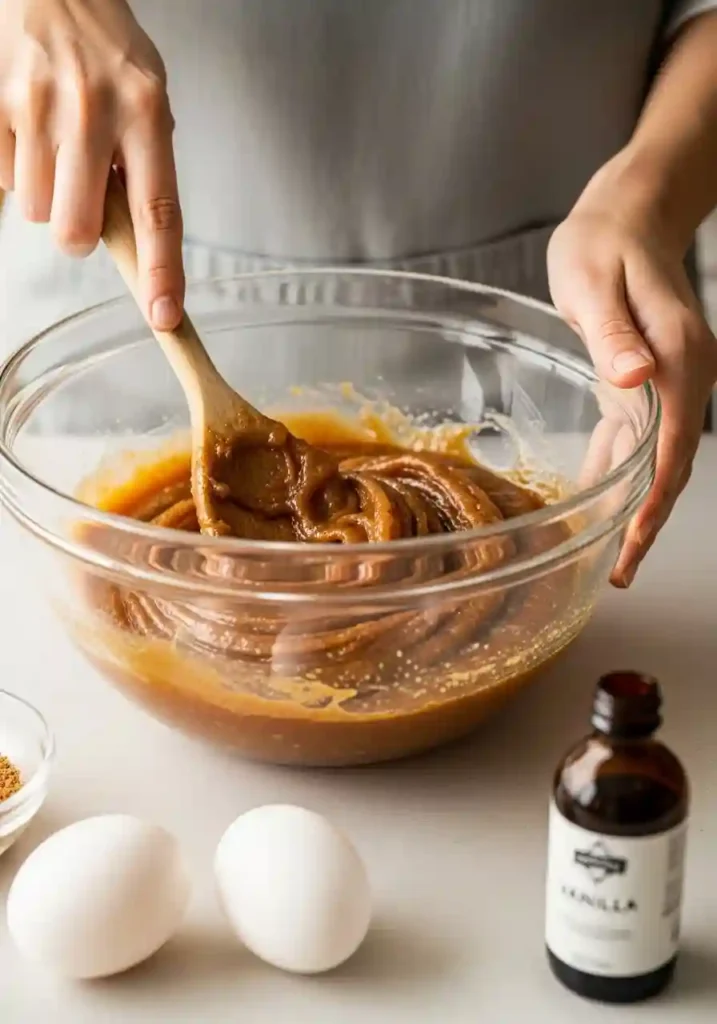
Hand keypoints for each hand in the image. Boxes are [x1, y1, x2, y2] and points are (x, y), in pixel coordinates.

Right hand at [0, 0, 182, 330]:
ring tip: (58, 148)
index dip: (162, 271)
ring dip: (48, 196)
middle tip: (83, 200)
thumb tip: (138, 239)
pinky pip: (5, 179)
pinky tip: (32, 133)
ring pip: (37, 211)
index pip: (159, 212)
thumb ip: (147, 167)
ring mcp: (39, 107)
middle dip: (78, 235)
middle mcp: (93, 111)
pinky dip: (18, 169)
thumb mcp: (149, 101)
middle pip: (76, 230)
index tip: (165, 316)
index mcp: (146, 113)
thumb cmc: (108, 52)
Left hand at [548, 181, 716, 587]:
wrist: (627, 213)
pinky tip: (600, 495)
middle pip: (670, 463)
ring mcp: (669, 379)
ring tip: (612, 553)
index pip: (672, 445)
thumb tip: (634, 379)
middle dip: (647, 520)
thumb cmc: (604, 242)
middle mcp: (683, 375)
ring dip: (636, 504)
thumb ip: (615, 334)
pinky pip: (637, 435)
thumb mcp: (596, 282)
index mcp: (678, 358)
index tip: (634, 544)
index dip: (654, 501)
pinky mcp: (647, 378)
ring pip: (656, 456)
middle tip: (620, 570)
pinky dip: (621, 469)